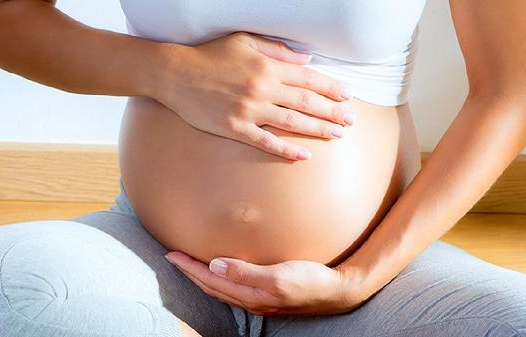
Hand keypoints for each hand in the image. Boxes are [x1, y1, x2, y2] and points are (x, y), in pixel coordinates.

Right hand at [154, 31, 355, 160]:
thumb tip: (307, 59)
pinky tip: (303, 155)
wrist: (176, 74)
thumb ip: (277, 49)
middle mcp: (262, 88)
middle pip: (306, 101)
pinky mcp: (236, 128)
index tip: (347, 96)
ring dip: (317, 129)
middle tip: (350, 121)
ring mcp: (249, 110)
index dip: (331, 88)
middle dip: (332, 112)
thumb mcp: (244, 41)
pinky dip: (286, 149)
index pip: (308, 77)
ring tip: (336, 135)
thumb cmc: (210, 55)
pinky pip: (267, 141)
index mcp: (267, 66)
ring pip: (292, 121)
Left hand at [164, 251, 364, 315]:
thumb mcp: (278, 276)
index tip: (171, 254)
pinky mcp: (267, 294)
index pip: (210, 280)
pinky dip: (219, 279)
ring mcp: (258, 300)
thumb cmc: (310, 280)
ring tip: (189, 265)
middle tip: (172, 257)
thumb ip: (245, 272)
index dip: (189, 268)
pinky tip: (221, 272)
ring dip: (202, 276)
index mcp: (250, 295)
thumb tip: (214, 266)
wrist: (337, 291)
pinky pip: (234, 287)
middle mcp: (250, 300)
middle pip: (211, 286)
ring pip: (221, 288)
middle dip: (190, 272)